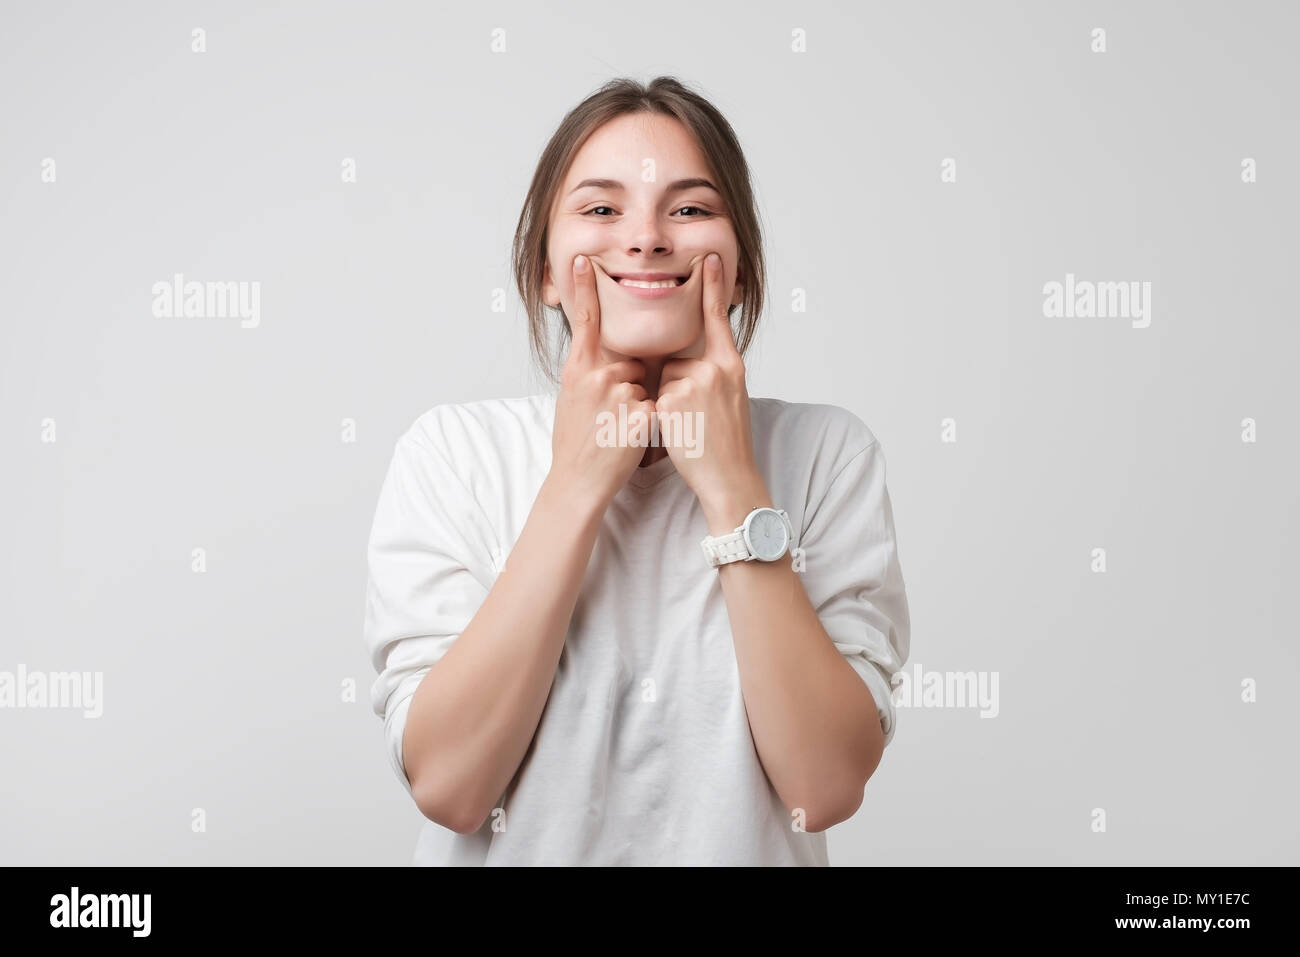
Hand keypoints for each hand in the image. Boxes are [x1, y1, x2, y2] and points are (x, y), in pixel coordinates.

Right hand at [548, 254, 656, 506]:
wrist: (577, 482)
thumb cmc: (574, 444)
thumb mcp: (571, 401)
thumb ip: (588, 375)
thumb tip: (605, 361)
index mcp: (578, 370)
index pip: (584, 322)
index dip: (584, 290)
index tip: (583, 260)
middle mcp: (597, 376)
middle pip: (632, 364)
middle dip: (631, 387)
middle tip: (609, 419)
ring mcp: (618, 395)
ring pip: (646, 388)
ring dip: (640, 408)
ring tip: (616, 433)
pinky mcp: (639, 415)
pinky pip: (656, 408)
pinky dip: (650, 425)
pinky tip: (628, 441)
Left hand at [656, 252, 767, 526]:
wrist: (731, 479)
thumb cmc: (727, 446)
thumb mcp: (731, 401)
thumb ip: (712, 376)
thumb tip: (686, 367)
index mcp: (731, 366)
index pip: (718, 319)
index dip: (714, 287)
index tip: (710, 257)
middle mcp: (716, 369)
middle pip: (675, 362)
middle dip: (675, 388)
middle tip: (698, 420)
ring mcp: (695, 384)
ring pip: (663, 382)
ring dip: (667, 405)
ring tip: (691, 429)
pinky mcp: (675, 401)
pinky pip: (654, 400)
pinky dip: (661, 419)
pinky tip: (681, 435)